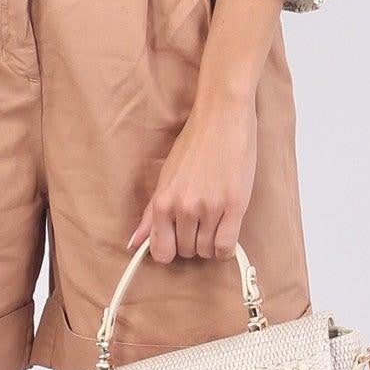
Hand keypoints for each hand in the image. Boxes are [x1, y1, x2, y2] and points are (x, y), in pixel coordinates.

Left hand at [125, 89, 258, 261]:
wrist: (222, 118)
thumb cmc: (195, 144)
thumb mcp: (165, 178)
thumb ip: (151, 214)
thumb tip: (134, 243)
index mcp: (163, 202)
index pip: (161, 252)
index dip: (171, 251)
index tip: (178, 241)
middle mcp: (184, 208)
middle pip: (187, 252)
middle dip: (192, 243)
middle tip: (199, 223)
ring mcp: (210, 207)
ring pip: (207, 251)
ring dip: (210, 243)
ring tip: (214, 222)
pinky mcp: (235, 205)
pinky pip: (226, 246)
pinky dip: (225, 248)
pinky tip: (226, 231)